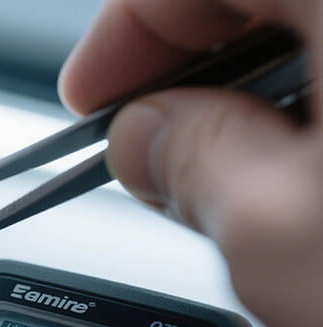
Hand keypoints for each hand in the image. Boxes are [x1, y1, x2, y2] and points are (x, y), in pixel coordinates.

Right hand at [59, 0, 322, 326]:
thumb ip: (192, 161)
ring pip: (311, 43)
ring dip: (256, 109)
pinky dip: (313, 127)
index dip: (120, 35)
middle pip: (255, 4)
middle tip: (155, 154)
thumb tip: (142, 138)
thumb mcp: (286, 241)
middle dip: (189, 76)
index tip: (88, 98)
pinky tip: (309, 191)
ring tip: (235, 193)